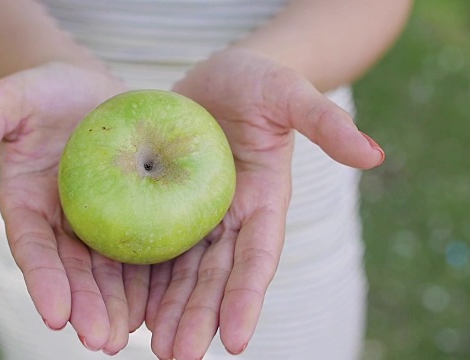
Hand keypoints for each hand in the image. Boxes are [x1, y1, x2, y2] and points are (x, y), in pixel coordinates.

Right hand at [0, 63, 146, 354]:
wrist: (88, 87)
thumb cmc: (44, 90)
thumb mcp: (9, 99)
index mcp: (27, 206)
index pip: (33, 249)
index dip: (43, 281)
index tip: (55, 315)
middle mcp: (61, 223)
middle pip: (74, 271)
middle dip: (87, 308)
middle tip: (103, 340)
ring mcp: (98, 222)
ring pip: (108, 271)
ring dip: (119, 305)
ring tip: (130, 336)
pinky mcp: (132, 213)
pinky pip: (141, 248)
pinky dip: (149, 278)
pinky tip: (161, 304)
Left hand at [145, 48, 383, 358]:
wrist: (216, 79)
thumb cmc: (257, 82)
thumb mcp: (288, 92)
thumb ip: (325, 122)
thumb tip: (375, 155)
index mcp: (262, 202)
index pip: (258, 257)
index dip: (247, 297)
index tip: (236, 340)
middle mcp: (230, 219)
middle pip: (214, 276)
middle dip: (199, 317)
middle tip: (177, 355)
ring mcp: (196, 215)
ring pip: (181, 271)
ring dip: (169, 310)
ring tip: (153, 346)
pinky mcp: (164, 205)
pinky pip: (152, 244)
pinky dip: (143, 277)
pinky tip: (128, 306)